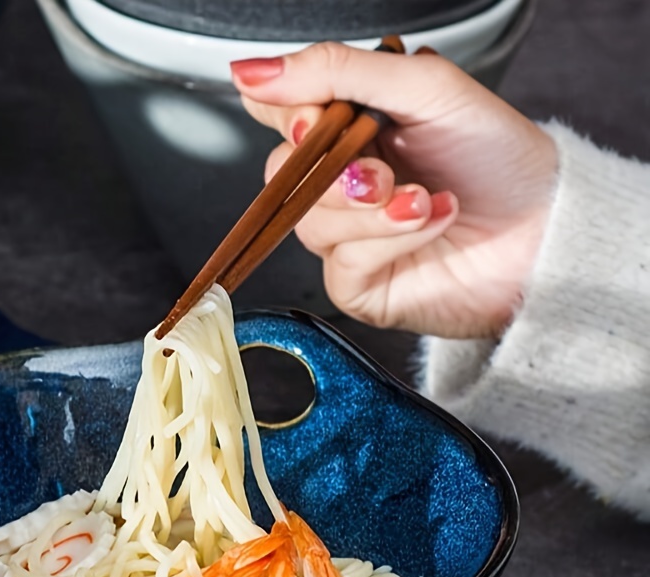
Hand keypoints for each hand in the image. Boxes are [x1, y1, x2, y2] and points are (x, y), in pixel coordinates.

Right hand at [230, 45, 558, 339]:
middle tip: (381, 168)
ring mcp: (345, 238)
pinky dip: (391, 238)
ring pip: (309, 220)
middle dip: (331, 168)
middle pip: (281, 173)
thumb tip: (253, 71)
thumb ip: (337, 71)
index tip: (314, 115)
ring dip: (371, 209)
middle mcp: (342, 183)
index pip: (282, 113)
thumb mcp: (424, 87)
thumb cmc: (498, 159)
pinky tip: (431, 221)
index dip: (287, 113)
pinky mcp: (356, 285)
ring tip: (423, 198)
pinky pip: (342, 261)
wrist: (544, 232)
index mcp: (350, 129)